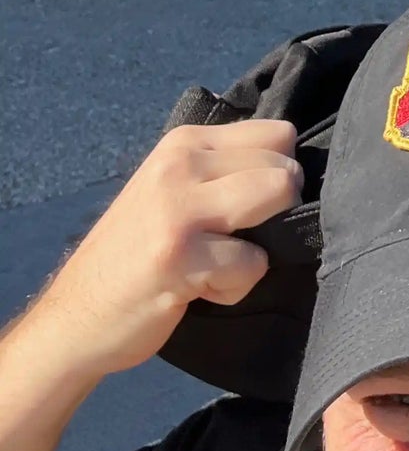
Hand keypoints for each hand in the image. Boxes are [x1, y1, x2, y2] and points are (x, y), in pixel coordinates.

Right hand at [28, 120, 301, 382]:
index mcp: (184, 143)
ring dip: (260, 246)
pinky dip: (234, 288)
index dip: (278, 174)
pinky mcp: (180, 256)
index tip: (246, 205)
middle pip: (286, 167)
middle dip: (277, 211)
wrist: (74, 316)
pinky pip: (253, 265)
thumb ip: (222, 171)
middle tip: (230, 239)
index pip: (278, 133)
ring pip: (279, 196)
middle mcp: (180, 164)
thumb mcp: (171, 190)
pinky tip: (194, 291)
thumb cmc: (135, 254)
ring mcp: (178, 208)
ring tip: (216, 261)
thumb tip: (293, 168)